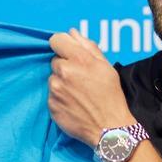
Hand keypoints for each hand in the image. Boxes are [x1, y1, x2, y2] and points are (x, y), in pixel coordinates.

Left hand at [48, 29, 134, 146]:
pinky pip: (52, 95)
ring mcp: (55, 89)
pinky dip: (60, 97)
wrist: (109, 128)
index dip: (63, 45)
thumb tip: (72, 33)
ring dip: (62, 82)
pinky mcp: (51, 105)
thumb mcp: (106, 67)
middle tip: (80, 79)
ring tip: (78, 94)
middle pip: (55, 60)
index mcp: (79, 58)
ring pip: (53, 78)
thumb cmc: (111, 95)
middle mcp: (63, 71)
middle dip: (65, 66)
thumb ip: (88, 46)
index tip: (69, 53)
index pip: (56, 40)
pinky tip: (74, 104)